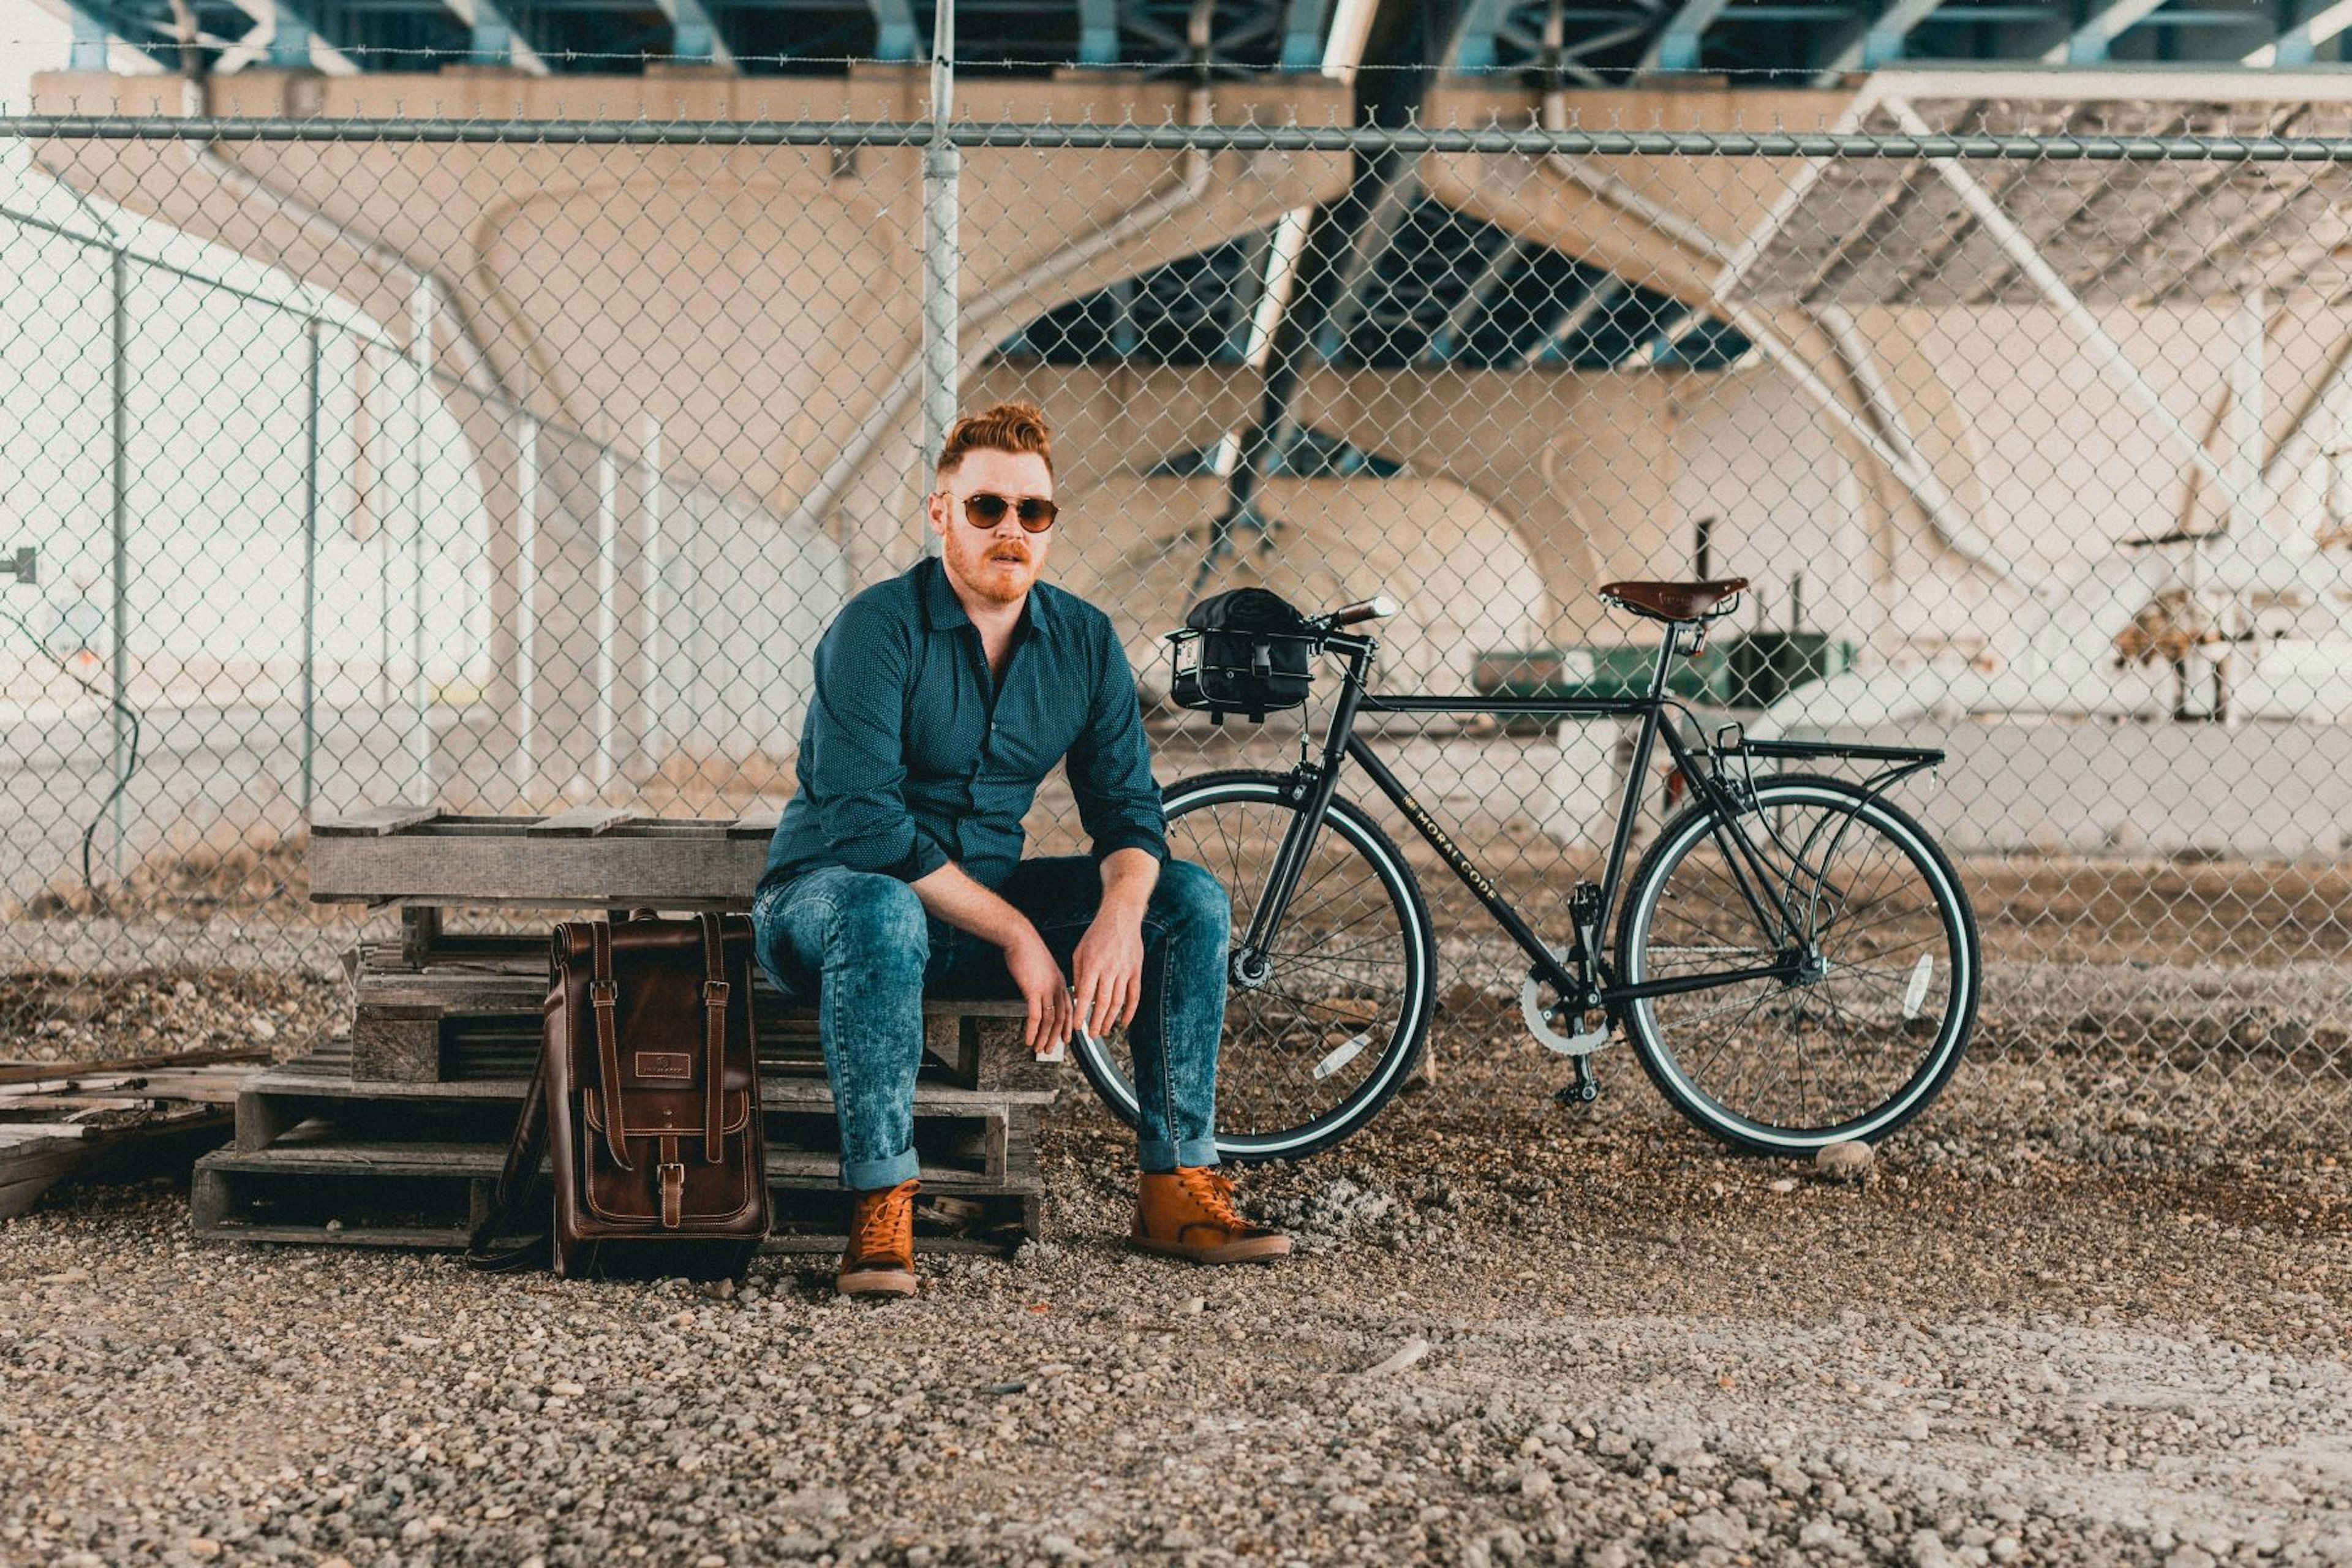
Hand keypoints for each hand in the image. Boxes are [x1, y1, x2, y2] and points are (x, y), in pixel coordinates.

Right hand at [1003, 926, 1072, 1055]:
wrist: (1020, 937)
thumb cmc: (1027, 949)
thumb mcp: (1042, 967)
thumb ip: (1045, 982)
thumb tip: (1040, 994)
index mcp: (1060, 981)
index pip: (1069, 1008)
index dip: (1067, 1025)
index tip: (1065, 1038)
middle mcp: (1057, 987)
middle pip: (1062, 1017)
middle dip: (1056, 1037)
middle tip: (1050, 1049)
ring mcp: (1047, 989)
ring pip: (1050, 1020)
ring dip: (1044, 1037)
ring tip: (1039, 1049)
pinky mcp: (1033, 990)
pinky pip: (1035, 1016)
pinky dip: (1032, 1030)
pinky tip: (1028, 1039)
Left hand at [1070, 907, 1144, 1041]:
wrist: (1121, 918)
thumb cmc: (1097, 934)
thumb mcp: (1079, 952)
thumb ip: (1078, 975)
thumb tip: (1078, 998)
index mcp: (1092, 965)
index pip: (1085, 995)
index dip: (1081, 1014)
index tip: (1076, 1026)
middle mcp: (1109, 969)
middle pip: (1102, 1003)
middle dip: (1096, 1022)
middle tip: (1092, 1035)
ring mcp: (1125, 971)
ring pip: (1118, 1002)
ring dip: (1111, 1019)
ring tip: (1105, 1030)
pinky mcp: (1136, 971)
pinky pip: (1134, 996)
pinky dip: (1130, 1011)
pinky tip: (1124, 1022)